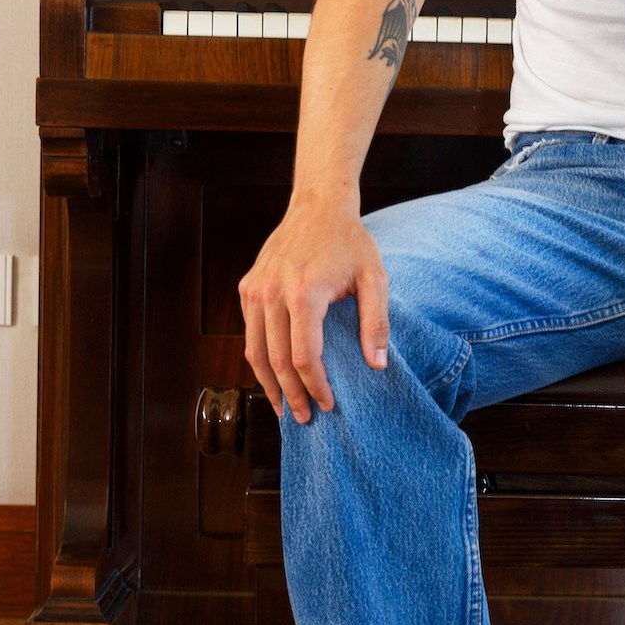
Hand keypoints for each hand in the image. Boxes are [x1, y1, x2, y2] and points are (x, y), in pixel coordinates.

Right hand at [238, 197, 389, 423]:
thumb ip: (376, 323)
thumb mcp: (375, 279)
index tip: (328, 404)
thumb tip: (377, 365)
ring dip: (268, 384)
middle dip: (290, 395)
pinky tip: (273, 375)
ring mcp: (255, 290)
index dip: (315, 387)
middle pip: (276, 360)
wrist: (318, 206)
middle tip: (304, 419)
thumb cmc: (350, 242)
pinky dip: (260, 358)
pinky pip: (249, 332)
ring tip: (283, 408)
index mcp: (304, 294)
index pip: (305, 357)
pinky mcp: (247, 288)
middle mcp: (272, 293)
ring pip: (255, 351)